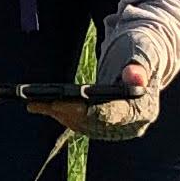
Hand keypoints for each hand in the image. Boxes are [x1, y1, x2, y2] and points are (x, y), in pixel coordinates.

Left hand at [31, 61, 157, 140]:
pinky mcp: (104, 126)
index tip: (64, 104)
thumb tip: (135, 77)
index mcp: (143, 110)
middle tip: (46, 103)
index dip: (87, 111)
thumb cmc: (143, 52)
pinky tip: (41, 106)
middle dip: (68, 113)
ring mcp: (116, 128)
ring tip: (36, 103)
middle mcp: (131, 125)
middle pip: (94, 124)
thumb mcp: (144, 52)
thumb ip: (139, 66)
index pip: (112, 116)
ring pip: (83, 125)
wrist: (142, 58)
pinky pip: (79, 123)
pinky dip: (61, 114)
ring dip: (59, 114)